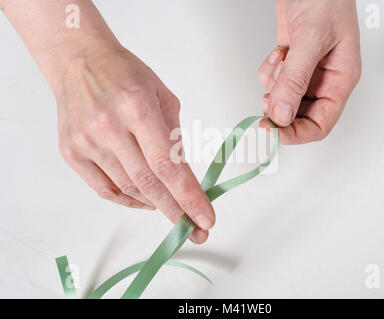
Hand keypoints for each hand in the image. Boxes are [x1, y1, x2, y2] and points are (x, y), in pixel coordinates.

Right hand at [56, 45, 214, 243]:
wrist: (79, 61)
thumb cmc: (125, 74)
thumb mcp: (162, 95)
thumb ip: (174, 136)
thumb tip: (184, 176)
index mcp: (137, 108)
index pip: (168, 165)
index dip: (189, 196)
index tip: (205, 218)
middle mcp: (109, 127)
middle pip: (149, 183)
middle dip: (176, 211)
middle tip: (193, 229)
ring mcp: (86, 142)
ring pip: (128, 189)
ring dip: (155, 204)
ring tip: (171, 207)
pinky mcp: (71, 152)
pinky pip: (104, 189)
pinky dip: (129, 200)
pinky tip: (145, 201)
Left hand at [258, 0, 361, 143]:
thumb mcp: (311, 40)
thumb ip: (295, 80)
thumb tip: (282, 114)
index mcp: (340, 80)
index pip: (321, 123)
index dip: (297, 133)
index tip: (274, 131)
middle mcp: (323, 80)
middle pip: (299, 115)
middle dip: (280, 109)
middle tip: (267, 100)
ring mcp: (306, 72)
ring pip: (283, 98)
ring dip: (274, 85)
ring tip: (280, 61)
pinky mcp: (290, 63)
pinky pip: (274, 81)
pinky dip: (269, 70)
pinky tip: (279, 51)